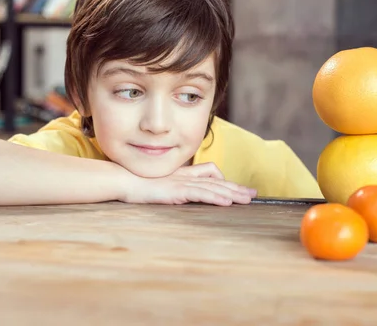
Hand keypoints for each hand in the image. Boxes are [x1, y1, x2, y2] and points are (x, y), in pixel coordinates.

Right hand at [122, 162, 256, 205]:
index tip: (238, 189)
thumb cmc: (138, 184)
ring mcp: (181, 182)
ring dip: (232, 193)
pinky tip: (227, 202)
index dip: (225, 181)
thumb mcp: (159, 185)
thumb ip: (172, 187)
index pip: (209, 174)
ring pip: (212, 187)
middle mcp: (185, 177)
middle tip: (253, 194)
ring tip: (247, 200)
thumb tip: (180, 193)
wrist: (123, 181)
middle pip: (216, 180)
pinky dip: (215, 197)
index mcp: (182, 175)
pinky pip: (200, 193)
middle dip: (236, 187)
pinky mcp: (177, 190)